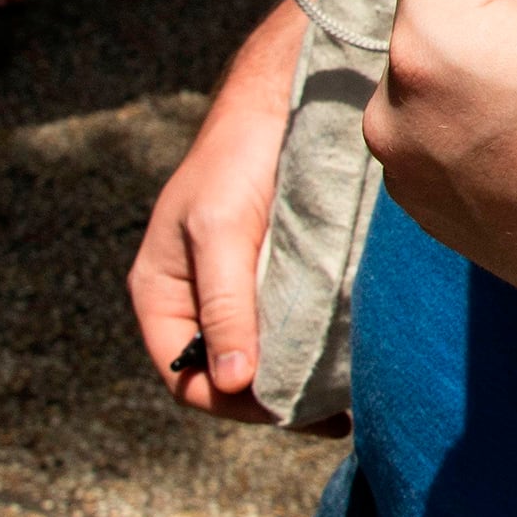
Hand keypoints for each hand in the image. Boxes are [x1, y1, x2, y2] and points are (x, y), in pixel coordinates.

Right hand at [129, 8, 309, 424]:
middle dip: (272, 401)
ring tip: (350, 399)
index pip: (182, 376)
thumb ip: (224, 304)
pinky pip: (294, 329)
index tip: (279, 409)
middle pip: (227, 377)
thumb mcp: (220, 230)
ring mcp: (241, 291)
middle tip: (332, 417)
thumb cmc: (237, 158)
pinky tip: (354, 362)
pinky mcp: (283, 277)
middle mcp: (198, 301)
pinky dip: (318, 352)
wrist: (287, 98)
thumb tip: (235, 382)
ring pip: (264, 358)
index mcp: (162, 294)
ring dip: (300, 383)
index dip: (226, 402)